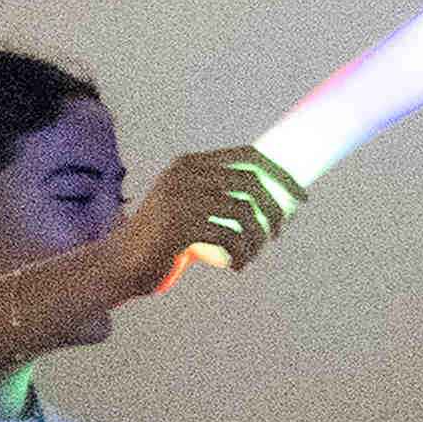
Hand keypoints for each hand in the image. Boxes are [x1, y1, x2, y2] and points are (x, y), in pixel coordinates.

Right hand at [103, 147, 298, 297]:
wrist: (120, 264)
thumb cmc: (166, 240)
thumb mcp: (194, 209)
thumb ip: (225, 197)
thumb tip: (282, 197)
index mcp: (190, 164)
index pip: (249, 156)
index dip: (281, 174)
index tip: (301, 198)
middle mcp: (184, 173)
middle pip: (254, 183)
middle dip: (276, 211)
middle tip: (278, 234)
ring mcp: (179, 196)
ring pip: (246, 211)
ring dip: (258, 238)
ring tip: (249, 255)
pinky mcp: (178, 224)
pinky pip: (231, 235)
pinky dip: (242, 253)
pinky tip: (236, 265)